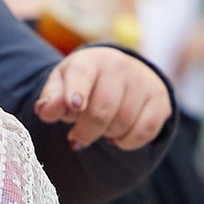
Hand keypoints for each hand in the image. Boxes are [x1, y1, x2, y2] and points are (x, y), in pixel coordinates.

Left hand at [31, 45, 170, 151]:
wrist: (119, 74)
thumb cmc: (83, 84)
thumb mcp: (62, 86)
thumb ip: (50, 100)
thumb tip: (45, 110)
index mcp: (90, 61)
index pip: (82, 75)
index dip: (78, 91)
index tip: (74, 106)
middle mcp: (119, 66)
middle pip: (102, 110)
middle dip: (86, 131)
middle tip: (76, 137)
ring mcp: (142, 81)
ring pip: (123, 123)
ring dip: (106, 136)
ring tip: (99, 129)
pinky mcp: (159, 98)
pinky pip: (144, 131)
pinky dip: (127, 142)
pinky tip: (117, 137)